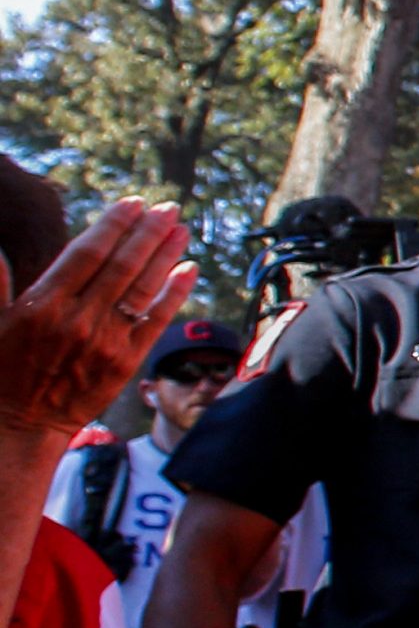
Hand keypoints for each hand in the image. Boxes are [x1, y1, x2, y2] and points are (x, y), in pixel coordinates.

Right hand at [0, 199, 193, 435]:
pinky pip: (156, 321)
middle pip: (122, 264)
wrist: (20, 424)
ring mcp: (106, 341)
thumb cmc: (2, 369)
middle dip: (148, 232)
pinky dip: (175, 292)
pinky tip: (189, 269)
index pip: (87, 253)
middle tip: (167, 208)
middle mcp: (78, 319)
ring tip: (181, 228)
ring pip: (143, 287)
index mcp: (43, 304)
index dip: (113, 225)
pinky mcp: (126, 362)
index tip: (132, 203)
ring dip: (166, 254)